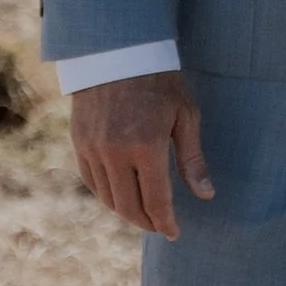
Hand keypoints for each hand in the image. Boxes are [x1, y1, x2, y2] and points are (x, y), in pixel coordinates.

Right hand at [71, 71, 212, 237]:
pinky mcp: (79, 143)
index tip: (174, 233)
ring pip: (108, 198)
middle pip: (129, 206)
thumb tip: (206, 195)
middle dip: (147, 222)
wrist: (118, 52)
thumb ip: (192, 159)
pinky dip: (106, 196)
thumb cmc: (160, 82)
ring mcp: (93, 149)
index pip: (156, 201)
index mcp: (146, 147)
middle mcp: (116, 153)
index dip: (165, 222)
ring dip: (126, 212)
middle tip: (160, 227)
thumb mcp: (185, 116)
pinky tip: (120, 197)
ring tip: (143, 214)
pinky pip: (92, 182)